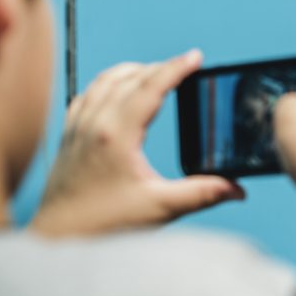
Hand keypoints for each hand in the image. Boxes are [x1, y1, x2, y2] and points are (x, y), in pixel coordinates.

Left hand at [30, 50, 244, 236]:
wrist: (58, 238)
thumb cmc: (103, 225)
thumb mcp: (159, 209)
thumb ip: (201, 194)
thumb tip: (237, 188)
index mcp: (116, 135)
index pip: (150, 87)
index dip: (176, 68)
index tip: (196, 57)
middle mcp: (93, 124)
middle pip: (129, 78)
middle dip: (160, 67)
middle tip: (186, 66)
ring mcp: (77, 128)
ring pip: (105, 81)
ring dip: (133, 70)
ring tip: (156, 71)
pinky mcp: (68, 137)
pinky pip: (87, 94)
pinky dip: (108, 83)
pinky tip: (117, 90)